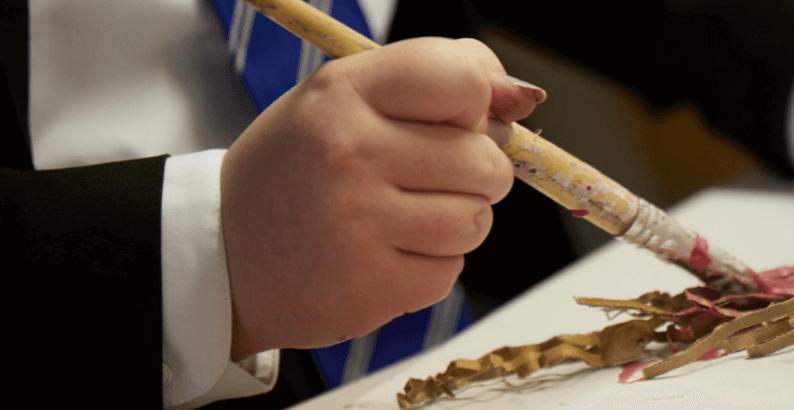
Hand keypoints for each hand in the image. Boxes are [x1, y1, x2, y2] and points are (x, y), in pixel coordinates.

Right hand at [220, 38, 544, 359]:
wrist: (220, 255)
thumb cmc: (300, 169)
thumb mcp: (347, 100)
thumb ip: (433, 82)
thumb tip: (521, 96)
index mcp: (344, 93)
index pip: (463, 78)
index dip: (477, 103)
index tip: (457, 119)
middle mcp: (351, 153)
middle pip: (486, 161)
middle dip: (475, 174)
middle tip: (425, 178)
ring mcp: (359, 225)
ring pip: (476, 221)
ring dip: (453, 223)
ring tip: (397, 218)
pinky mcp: (370, 287)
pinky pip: (450, 272)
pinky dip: (428, 267)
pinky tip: (382, 254)